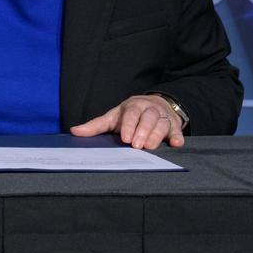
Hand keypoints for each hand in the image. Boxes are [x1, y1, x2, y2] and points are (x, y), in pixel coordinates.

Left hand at [70, 94, 184, 149]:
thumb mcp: (112, 118)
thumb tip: (74, 131)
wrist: (153, 105)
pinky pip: (178, 131)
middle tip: (137, 145)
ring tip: (150, 147)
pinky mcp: (175, 126)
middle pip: (148, 118)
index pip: (130, 114)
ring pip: (162, 124)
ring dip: (157, 135)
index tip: (124, 138)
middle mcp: (149, 109)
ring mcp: (163, 117)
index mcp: (132, 106)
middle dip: (143, 131)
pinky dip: (178, 137)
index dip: (128, 125)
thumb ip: (95, 126)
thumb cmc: (128, 115)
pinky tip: (176, 144)